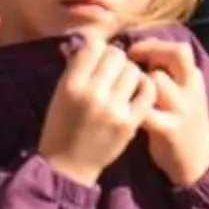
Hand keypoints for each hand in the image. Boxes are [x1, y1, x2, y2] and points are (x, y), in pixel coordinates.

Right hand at [37, 35, 154, 184]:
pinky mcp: (130, 122)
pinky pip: (147, 90)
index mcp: (71, 85)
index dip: (98, 50)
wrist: (67, 167)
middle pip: (116, 55)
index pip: (94, 47)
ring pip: (133, 70)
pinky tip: (136, 92)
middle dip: (115, 61)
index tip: (98, 60)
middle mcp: (92, 94)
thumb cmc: (61, 126)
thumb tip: (96, 41)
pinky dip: (144, 87)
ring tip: (122, 85)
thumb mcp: (61, 93)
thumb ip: (78, 67)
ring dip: (129, 74)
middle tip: (112, 73)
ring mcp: (113, 109)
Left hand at [128, 35, 208, 188]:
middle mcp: (191, 90)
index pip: (180, 49)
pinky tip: (121, 107)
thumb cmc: (183, 120)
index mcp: (194, 79)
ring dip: (136, 80)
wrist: (198, 159)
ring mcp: (181, 109)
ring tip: (122, 85)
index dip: (155, 45)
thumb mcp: (185, 92)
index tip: (134, 51)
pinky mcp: (168, 129)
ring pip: (156, 82)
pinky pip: (145, 110)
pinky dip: (130, 105)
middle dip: (145, 54)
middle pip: (171, 58)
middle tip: (126, 61)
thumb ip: (168, 73)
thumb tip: (140, 48)